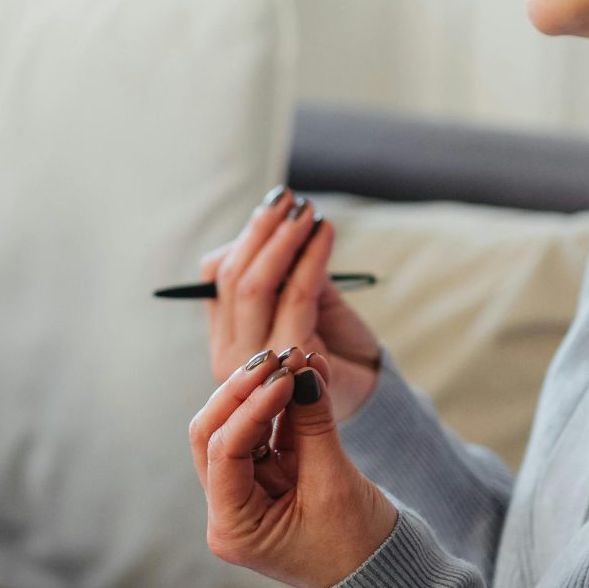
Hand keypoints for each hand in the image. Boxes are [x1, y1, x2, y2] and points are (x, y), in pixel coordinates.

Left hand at [190, 348, 401, 587]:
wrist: (384, 577)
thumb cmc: (359, 546)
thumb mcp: (335, 484)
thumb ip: (313, 425)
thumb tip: (302, 371)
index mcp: (233, 526)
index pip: (223, 453)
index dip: (251, 407)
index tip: (283, 376)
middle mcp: (228, 510)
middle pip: (215, 435)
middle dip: (245, 393)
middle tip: (278, 358)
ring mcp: (244, 493)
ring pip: (237, 429)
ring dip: (266, 392)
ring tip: (299, 357)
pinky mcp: (267, 479)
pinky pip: (267, 434)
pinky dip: (285, 405)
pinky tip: (308, 372)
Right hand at [199, 188, 384, 419]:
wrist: (371, 388)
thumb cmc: (334, 341)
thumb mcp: (302, 297)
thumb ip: (285, 268)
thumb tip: (277, 219)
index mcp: (226, 337)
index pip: (216, 278)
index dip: (244, 239)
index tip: (275, 207)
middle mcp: (230, 355)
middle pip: (232, 279)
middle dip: (260, 232)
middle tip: (288, 199)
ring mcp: (256, 362)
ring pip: (256, 286)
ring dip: (283, 240)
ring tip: (307, 211)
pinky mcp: (292, 360)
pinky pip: (295, 296)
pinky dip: (310, 258)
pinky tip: (324, 233)